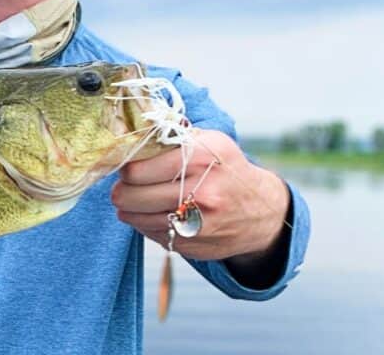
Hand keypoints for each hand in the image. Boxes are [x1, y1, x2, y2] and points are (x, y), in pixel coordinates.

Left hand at [111, 129, 289, 262]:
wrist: (262, 211)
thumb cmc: (227, 169)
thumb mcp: (210, 142)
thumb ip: (172, 138)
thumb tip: (131, 139)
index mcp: (200, 158)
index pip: (138, 168)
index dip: (125, 167)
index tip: (125, 166)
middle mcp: (201, 191)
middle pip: (132, 195)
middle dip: (121, 190)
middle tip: (122, 185)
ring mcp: (197, 222)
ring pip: (137, 218)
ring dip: (128, 209)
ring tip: (130, 200)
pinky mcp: (192, 245)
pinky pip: (151, 234)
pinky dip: (143, 224)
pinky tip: (149, 214)